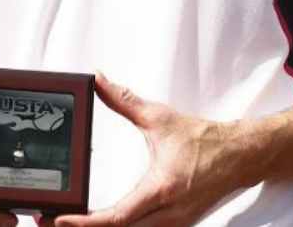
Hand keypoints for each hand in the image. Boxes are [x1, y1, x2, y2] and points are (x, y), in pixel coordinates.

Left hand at [45, 73, 250, 226]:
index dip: (85, 223)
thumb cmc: (204, 140)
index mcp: (161, 190)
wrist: (241, 156)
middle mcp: (168, 215)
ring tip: (70, 223)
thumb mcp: (160, 118)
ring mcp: (174, 225)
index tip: (61, 219)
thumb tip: (99, 80)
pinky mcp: (176, 226)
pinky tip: (100, 223)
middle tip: (50, 222)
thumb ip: (125, 100)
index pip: (116, 218)